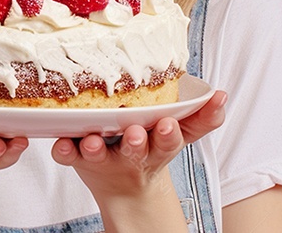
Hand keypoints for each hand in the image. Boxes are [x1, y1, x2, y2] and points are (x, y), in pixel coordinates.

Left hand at [50, 90, 226, 227]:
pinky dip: (64, 150)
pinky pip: (68, 156)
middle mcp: (131, 153)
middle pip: (135, 150)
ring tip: (91, 141)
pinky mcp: (78, 158)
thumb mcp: (182, 134)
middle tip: (135, 134)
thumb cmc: (151, 147)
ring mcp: (104, 156)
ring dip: (95, 148)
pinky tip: (61, 142)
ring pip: (99, 155)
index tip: (167, 124)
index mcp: (157, 145)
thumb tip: (221, 95)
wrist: (125, 186)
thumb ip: (203, 116)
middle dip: (136, 143)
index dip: (168, 134)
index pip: (168, 140)